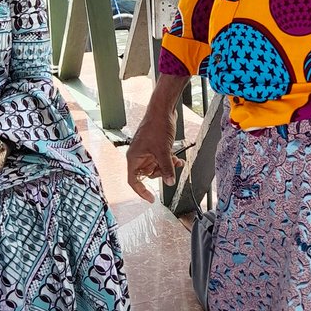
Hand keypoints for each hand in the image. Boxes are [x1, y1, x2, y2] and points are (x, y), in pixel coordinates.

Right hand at [126, 75, 186, 201]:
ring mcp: (147, 151)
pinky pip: (161, 159)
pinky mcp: (155, 147)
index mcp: (134, 158)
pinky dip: (169, 160)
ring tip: (176, 162)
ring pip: (156, 167)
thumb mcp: (163, 151)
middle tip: (170, 171)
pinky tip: (178, 159)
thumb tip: (170, 182)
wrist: (162, 111)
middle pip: (148, 174)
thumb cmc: (156, 127)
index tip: (151, 199)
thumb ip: (166, 168)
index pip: (133, 181)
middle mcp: (138, 156)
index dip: (141, 191)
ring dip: (167, 167)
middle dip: (161, 174)